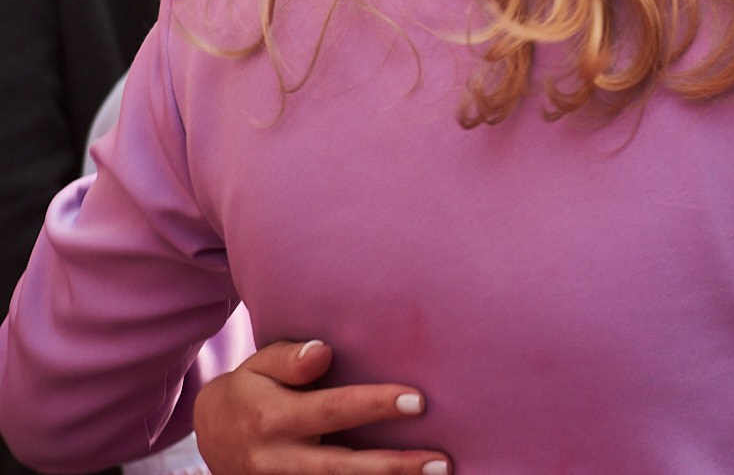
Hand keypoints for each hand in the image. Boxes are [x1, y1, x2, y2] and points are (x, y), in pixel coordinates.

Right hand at [194, 339, 450, 474]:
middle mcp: (276, 461)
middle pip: (341, 467)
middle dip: (392, 465)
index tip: (419, 401)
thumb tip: (323, 352)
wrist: (211, 438)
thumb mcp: (258, 366)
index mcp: (272, 419)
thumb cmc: (250, 391)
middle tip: (440, 461)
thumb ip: (291, 358)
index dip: (375, 406)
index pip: (333, 411)